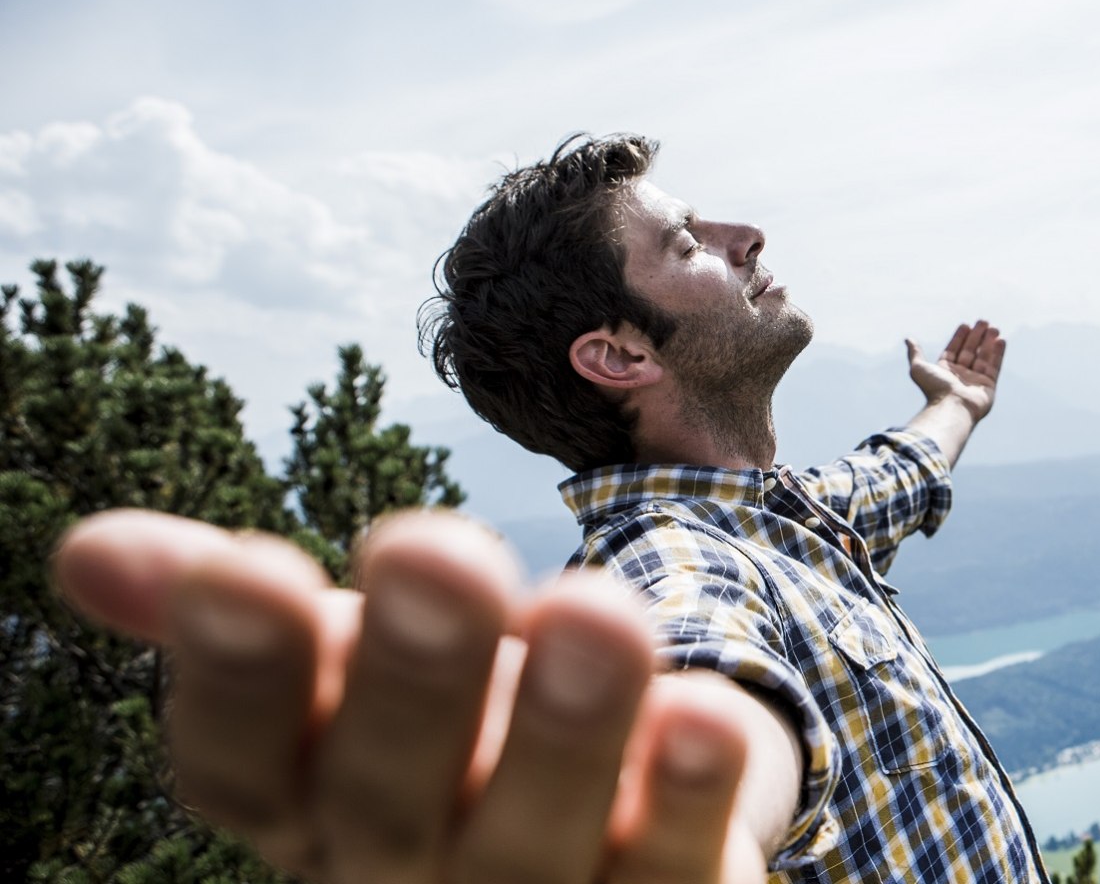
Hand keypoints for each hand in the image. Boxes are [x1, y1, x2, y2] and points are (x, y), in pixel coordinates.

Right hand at [53, 510, 777, 883]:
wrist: (606, 805)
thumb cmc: (447, 720)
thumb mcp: (348, 660)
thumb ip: (246, 614)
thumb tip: (89, 552)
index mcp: (309, 800)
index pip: (244, 762)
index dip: (238, 676)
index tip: (242, 567)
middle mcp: (404, 868)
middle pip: (390, 793)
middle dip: (414, 675)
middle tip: (436, 551)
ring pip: (532, 837)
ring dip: (565, 728)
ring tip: (595, 611)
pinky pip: (666, 868)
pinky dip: (684, 794)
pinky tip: (706, 713)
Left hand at [906, 320, 1004, 421]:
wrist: (951, 407)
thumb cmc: (934, 389)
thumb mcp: (919, 368)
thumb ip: (915, 353)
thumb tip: (908, 339)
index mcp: (945, 371)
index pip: (954, 349)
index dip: (959, 337)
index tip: (966, 324)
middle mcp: (961, 375)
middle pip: (970, 351)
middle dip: (977, 336)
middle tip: (983, 321)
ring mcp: (975, 380)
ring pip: (983, 357)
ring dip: (989, 342)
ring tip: (994, 328)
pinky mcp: (988, 386)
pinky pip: (994, 366)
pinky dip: (998, 354)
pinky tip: (1001, 340)